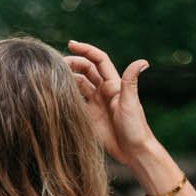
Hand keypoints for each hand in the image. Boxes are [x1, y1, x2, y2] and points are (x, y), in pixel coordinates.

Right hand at [65, 39, 154, 165]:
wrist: (133, 151)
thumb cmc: (135, 127)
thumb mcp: (131, 103)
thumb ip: (131, 82)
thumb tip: (143, 61)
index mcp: (113, 84)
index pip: (98, 60)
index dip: (85, 50)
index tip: (71, 44)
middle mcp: (104, 91)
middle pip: (86, 70)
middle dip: (72, 63)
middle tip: (56, 64)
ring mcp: (96, 104)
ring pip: (79, 84)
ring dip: (68, 78)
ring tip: (53, 76)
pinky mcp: (91, 117)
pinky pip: (77, 103)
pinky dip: (68, 97)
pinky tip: (57, 95)